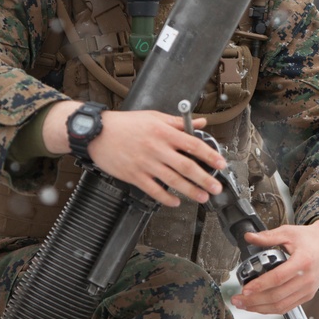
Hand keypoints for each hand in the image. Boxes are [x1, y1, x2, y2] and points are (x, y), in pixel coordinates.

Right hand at [43, 101, 225, 206]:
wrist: (97, 132)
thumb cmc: (126, 123)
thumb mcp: (154, 117)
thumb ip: (179, 122)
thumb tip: (201, 123)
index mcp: (164, 132)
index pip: (193, 144)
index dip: (210, 155)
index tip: (221, 164)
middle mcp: (157, 149)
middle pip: (186, 166)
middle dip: (205, 179)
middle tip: (216, 188)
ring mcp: (145, 164)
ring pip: (173, 181)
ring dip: (190, 191)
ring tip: (202, 197)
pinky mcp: (134, 175)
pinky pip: (154, 190)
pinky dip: (166, 198)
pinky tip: (176, 201)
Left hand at [230, 218, 318, 314]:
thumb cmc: (310, 238)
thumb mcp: (289, 232)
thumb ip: (268, 236)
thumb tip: (248, 237)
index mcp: (303, 261)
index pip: (278, 278)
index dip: (260, 285)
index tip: (245, 289)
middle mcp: (307, 278)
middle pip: (277, 296)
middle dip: (254, 301)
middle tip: (237, 299)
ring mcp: (309, 289)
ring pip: (281, 306)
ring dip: (260, 308)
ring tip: (244, 305)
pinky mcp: (308, 295)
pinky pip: (287, 307)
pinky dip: (271, 309)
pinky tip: (258, 306)